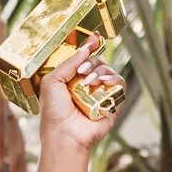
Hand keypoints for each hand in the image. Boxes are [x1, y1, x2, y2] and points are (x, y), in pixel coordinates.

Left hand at [39, 36, 121, 151]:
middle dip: (91, 62)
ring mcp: (99, 93)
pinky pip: (119, 83)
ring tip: (88, 83)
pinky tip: (105, 82)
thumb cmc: (53, 112)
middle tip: (82, 73)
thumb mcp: (52, 81)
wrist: (65, 134)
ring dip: (99, 72)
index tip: (95, 37)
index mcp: (71, 79)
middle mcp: (86, 84)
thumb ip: (69, 63)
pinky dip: (114, 79)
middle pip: (97, 61)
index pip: (83, 58)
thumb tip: (85, 48)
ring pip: (108, 70)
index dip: (89, 47)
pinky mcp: (112, 102)